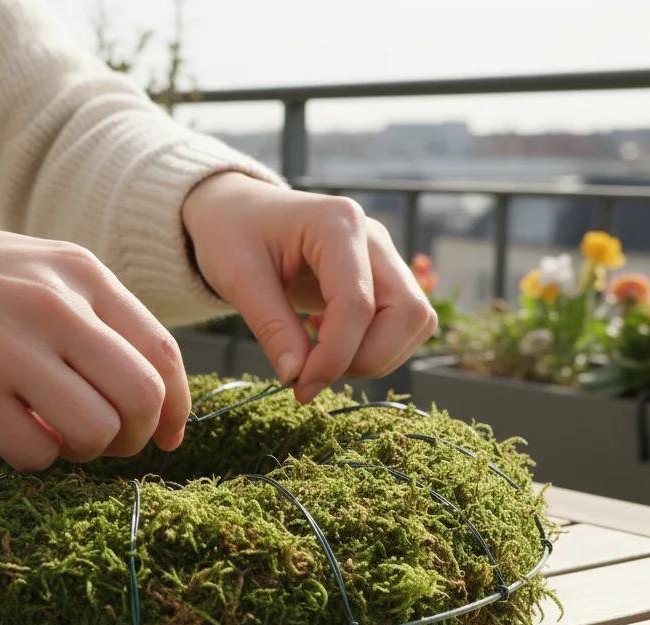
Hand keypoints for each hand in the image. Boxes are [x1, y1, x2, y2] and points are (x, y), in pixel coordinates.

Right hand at [0, 211, 189, 470]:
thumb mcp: (37, 270)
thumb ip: (93, 316)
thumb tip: (150, 394)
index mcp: (79, 273)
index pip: (162, 353)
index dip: (177, 408)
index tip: (168, 434)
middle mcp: (53, 307)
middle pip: (142, 398)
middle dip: (137, 436)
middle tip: (109, 442)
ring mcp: (9, 352)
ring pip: (96, 432)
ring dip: (86, 452)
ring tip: (56, 436)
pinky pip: (37, 454)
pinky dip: (37, 459)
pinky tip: (13, 434)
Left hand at [182, 173, 436, 403]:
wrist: (237, 211)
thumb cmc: (233, 235)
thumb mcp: (238, 278)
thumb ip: (271, 327)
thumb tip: (296, 377)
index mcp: (336, 224)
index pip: (357, 303)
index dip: (335, 356)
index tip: (302, 387)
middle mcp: (373, 236)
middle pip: (408, 313)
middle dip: (368, 358)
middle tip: (315, 375)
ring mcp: (383, 255)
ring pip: (415, 321)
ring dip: (376, 356)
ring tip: (320, 360)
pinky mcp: (383, 276)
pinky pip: (403, 323)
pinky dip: (376, 347)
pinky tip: (331, 346)